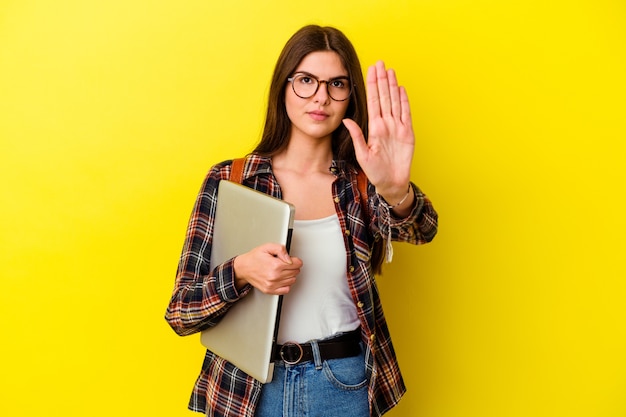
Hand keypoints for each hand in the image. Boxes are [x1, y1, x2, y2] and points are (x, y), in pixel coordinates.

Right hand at [233, 243, 301, 294]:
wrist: (244, 268)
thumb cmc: (254, 258)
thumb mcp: (267, 247)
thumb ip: (281, 249)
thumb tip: (289, 258)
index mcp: (275, 265)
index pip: (297, 264)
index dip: (296, 260)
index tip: (292, 259)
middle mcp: (274, 276)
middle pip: (296, 272)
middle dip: (293, 266)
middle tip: (285, 263)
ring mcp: (272, 285)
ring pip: (292, 280)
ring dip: (290, 275)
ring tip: (282, 270)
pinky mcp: (270, 290)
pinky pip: (286, 289)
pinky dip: (286, 284)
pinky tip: (281, 278)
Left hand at [343, 60, 414, 204]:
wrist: (391, 183)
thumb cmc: (375, 172)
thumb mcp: (363, 155)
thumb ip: (357, 136)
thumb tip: (347, 120)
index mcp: (374, 127)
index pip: (372, 101)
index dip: (372, 85)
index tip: (370, 70)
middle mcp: (386, 124)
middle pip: (384, 97)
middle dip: (382, 79)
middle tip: (380, 62)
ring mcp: (397, 127)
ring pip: (395, 101)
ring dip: (392, 86)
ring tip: (390, 71)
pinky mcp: (408, 133)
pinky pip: (406, 113)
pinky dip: (404, 101)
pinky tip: (401, 89)